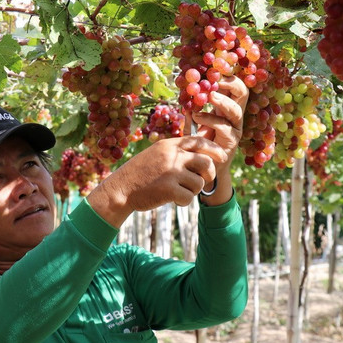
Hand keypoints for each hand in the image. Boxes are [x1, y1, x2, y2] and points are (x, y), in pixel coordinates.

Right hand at [87, 136, 227, 227]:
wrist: (121, 188)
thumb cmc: (141, 172)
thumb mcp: (157, 153)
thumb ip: (177, 151)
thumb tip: (204, 154)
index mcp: (169, 145)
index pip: (199, 141)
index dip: (215, 149)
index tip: (222, 157)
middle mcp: (172, 156)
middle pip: (206, 162)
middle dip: (210, 174)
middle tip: (204, 180)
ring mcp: (171, 173)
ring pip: (199, 183)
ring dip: (193, 190)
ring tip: (180, 191)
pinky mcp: (168, 190)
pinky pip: (189, 197)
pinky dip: (184, 201)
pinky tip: (175, 200)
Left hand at [190, 75, 248, 169]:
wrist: (203, 168)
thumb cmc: (199, 142)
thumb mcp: (193, 123)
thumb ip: (190, 110)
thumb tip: (185, 94)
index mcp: (227, 106)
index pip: (234, 85)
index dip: (227, 75)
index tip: (214, 67)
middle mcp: (234, 116)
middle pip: (242, 93)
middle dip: (231, 83)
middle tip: (216, 78)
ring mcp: (235, 129)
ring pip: (236, 111)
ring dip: (222, 102)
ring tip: (209, 96)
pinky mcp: (231, 142)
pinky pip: (224, 128)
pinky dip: (210, 120)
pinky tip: (197, 116)